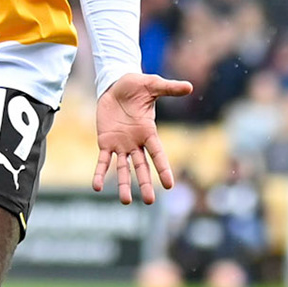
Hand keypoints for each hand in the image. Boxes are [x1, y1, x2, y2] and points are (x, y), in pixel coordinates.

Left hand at [93, 72, 193, 204]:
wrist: (115, 85)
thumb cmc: (136, 85)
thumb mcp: (152, 85)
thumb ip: (169, 88)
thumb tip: (190, 86)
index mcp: (149, 132)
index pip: (158, 154)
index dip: (163, 169)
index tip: (169, 185)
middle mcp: (136, 142)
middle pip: (142, 167)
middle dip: (145, 183)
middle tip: (149, 202)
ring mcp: (120, 144)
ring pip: (123, 168)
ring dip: (124, 184)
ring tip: (125, 202)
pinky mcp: (105, 142)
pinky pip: (103, 161)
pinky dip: (100, 173)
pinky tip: (97, 187)